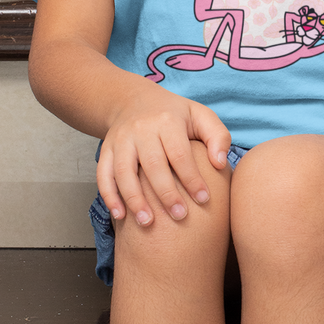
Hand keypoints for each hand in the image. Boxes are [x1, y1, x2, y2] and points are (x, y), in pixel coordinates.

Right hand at [97, 85, 230, 227]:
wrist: (134, 100)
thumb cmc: (174, 114)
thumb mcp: (201, 115)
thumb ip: (217, 136)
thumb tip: (220, 163)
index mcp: (167, 121)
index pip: (180, 154)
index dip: (192, 178)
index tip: (203, 199)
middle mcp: (141, 129)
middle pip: (152, 165)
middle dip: (166, 194)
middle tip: (180, 216)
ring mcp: (120, 140)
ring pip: (124, 172)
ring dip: (134, 199)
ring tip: (148, 223)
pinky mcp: (106, 150)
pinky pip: (103, 174)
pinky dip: (109, 196)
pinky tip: (120, 216)